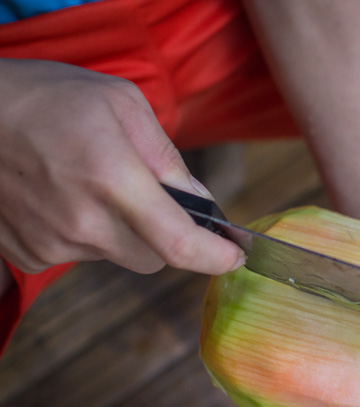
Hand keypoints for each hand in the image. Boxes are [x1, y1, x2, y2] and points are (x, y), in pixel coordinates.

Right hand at [0, 59, 243, 275]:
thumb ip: (168, 157)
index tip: (233, 256)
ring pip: (118, 256)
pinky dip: (86, 233)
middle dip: (166, 236)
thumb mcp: (121, 103)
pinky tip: (64, 198)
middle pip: (155, 258)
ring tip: (91, 184)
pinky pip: (80, 255)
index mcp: (112, 178)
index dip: (214, 258)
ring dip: (122, 231)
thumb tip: (201, 201)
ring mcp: (53, 242)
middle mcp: (83, 220)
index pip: (178, 244)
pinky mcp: (29, 254)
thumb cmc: (47, 98)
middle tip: (148, 197)